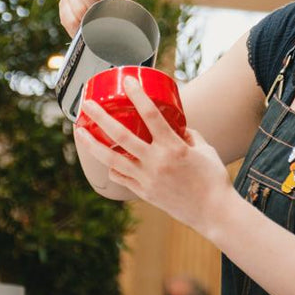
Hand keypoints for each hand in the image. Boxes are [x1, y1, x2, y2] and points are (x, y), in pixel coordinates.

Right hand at [59, 0, 130, 35]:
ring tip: (97, 25)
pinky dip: (78, 27)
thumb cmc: (117, 9)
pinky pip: (68, 18)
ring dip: (87, 17)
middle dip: (91, 2)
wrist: (110, 25)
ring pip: (75, 5)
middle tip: (101, 16)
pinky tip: (86, 30)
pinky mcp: (64, 8)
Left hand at [75, 76, 234, 232]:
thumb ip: (188, 134)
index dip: (138, 96)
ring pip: (112, 159)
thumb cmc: (213, 179)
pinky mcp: (144, 192)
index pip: (152, 115)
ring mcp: (147, 178)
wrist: (213, 212)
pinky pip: (121, 177)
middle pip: (121, 135)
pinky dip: (112, 167)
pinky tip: (107, 160)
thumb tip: (177, 126)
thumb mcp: (205, 149)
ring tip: (81, 133)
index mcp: (174, 147)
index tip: (128, 82)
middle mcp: (157, 161)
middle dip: (100, 117)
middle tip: (87, 105)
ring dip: (93, 144)